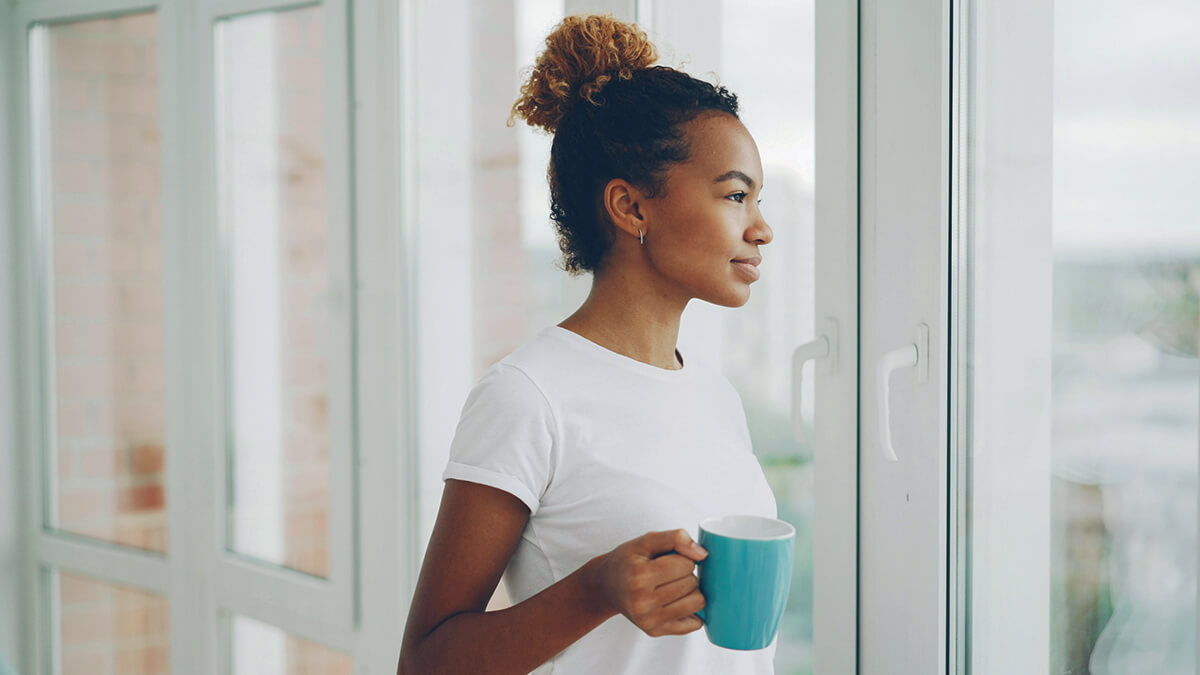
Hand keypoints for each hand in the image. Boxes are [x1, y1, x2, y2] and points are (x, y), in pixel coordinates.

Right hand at [586, 529, 708, 636]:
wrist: (605, 586)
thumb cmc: (627, 561)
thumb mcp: (645, 541)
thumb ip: (675, 538)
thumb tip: (702, 554)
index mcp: (640, 575)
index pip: (686, 564)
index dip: (682, 558)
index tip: (669, 559)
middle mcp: (643, 601)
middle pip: (692, 583)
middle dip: (686, 574)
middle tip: (669, 573)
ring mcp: (649, 620)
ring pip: (697, 603)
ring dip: (691, 591)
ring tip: (674, 586)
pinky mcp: (655, 631)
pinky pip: (694, 623)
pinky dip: (691, 611)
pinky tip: (676, 602)